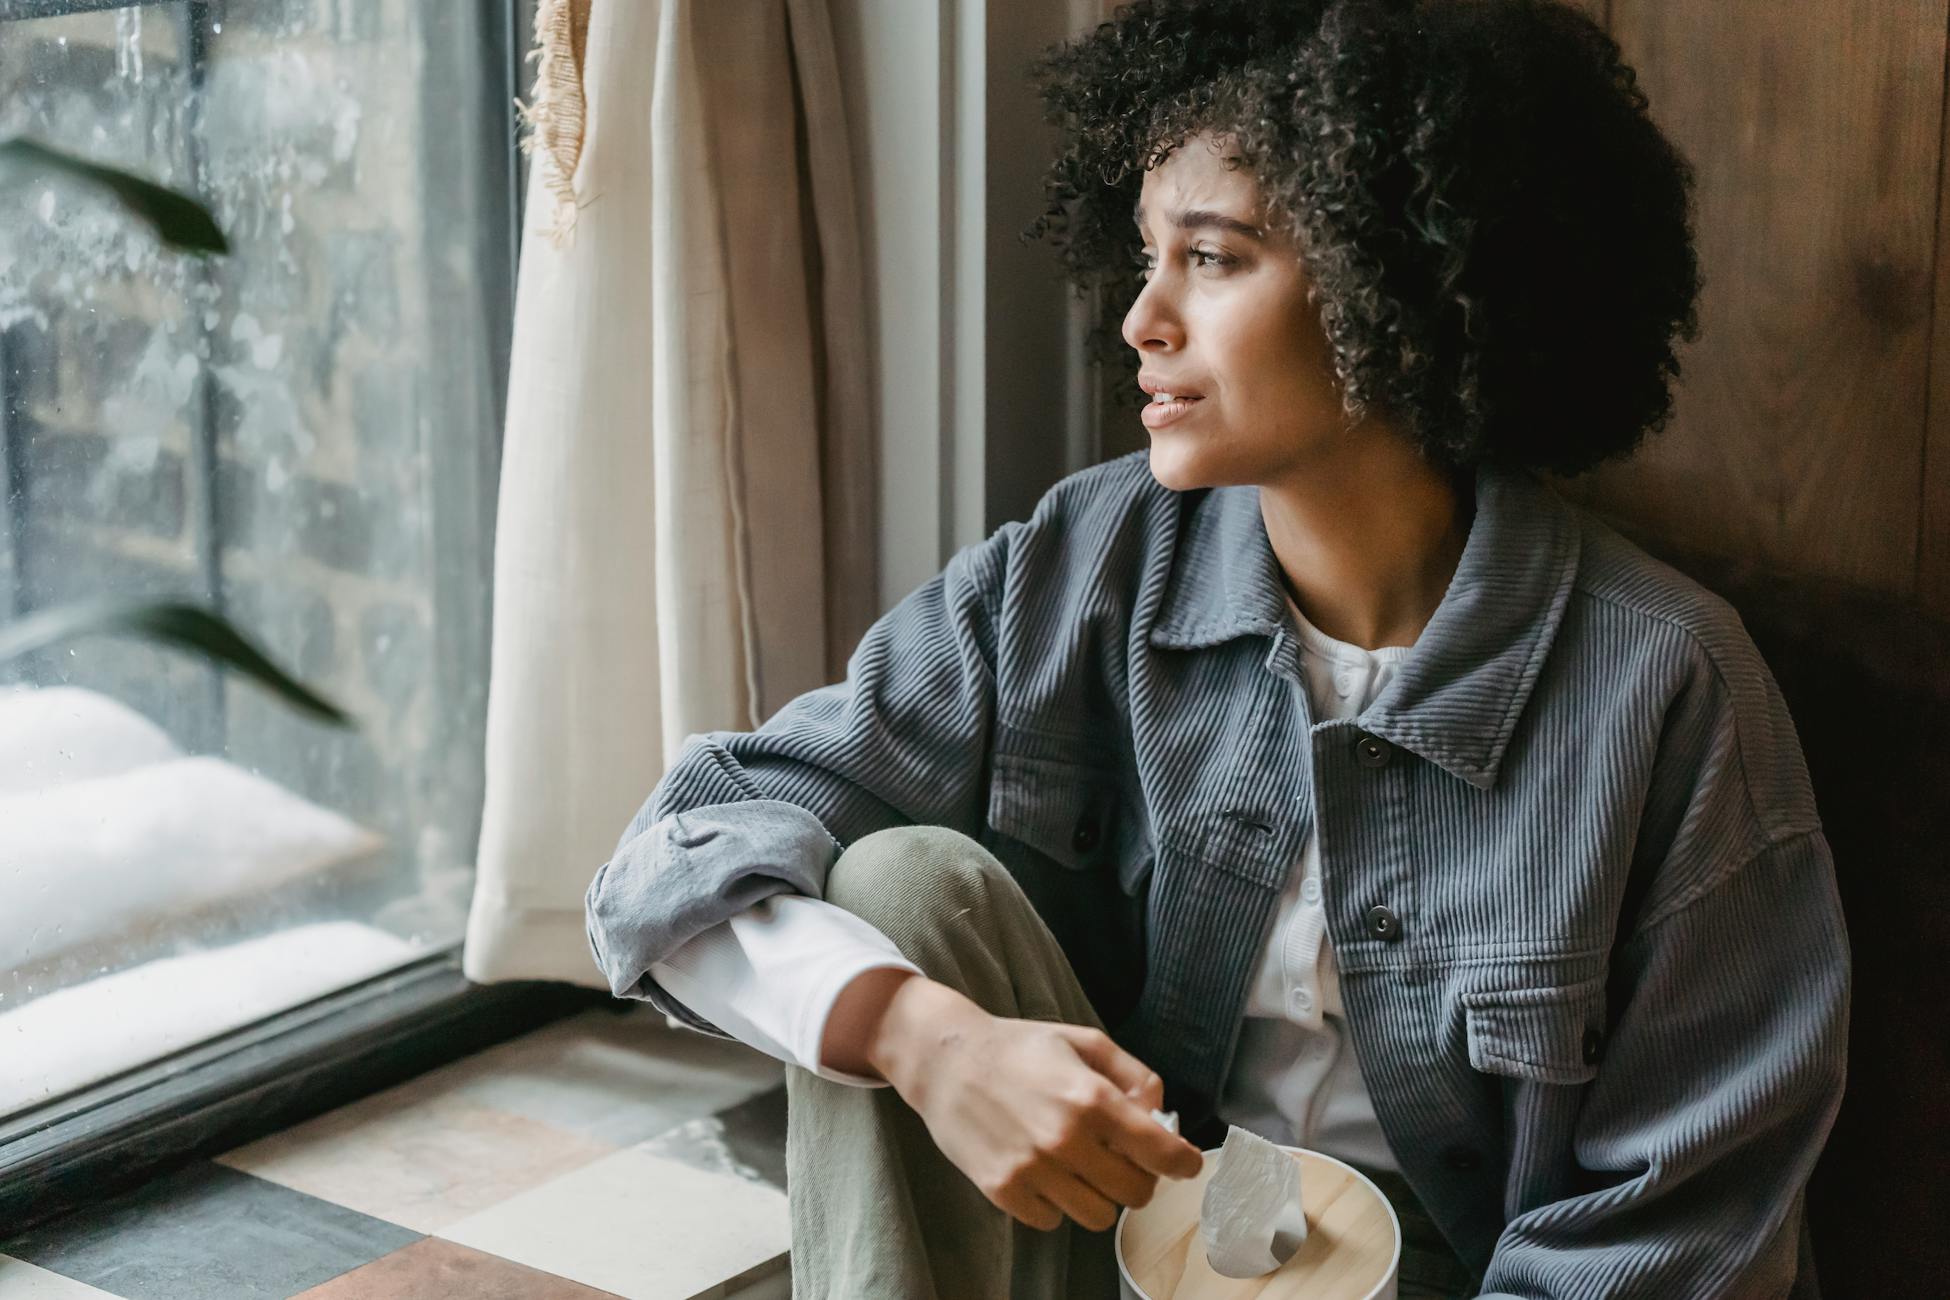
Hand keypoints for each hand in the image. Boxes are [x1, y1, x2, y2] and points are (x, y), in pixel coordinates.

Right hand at [862, 976, 1205, 1232]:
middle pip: (1136, 1193)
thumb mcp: (1084, 1041)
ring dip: (1099, 1194)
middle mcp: (1066, 1139)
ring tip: (1081, 1166)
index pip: (1161, 1153)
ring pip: (1098, 1216)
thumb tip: (1161, 1115)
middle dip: (1139, 1178)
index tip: (1185, 1163)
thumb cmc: (1018, 1047)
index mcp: (1092, 1098)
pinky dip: (1056, 1203)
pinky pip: (1053, 1221)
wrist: (945, 1060)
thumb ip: (1133, 1075)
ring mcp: (1033, 1169)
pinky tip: (1045, 1173)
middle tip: (1122, 1158)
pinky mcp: (1003, 1190)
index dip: (1184, 1162)